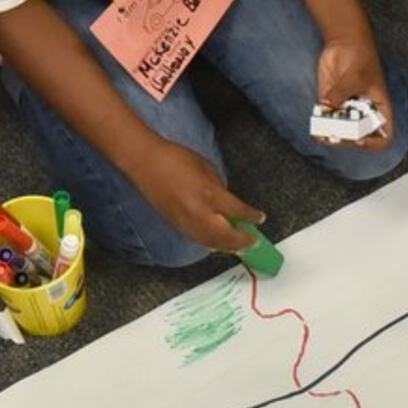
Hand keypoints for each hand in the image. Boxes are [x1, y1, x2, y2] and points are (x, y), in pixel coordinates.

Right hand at [130, 141, 262, 253]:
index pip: (237, 212)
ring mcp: (186, 222)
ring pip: (210, 243)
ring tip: (240, 248)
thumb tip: (229, 205)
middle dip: (242, 241)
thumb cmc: (177, 159)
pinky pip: (197, 240)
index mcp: (210, 194)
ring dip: (227, 247)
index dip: (251, 217)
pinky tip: (217, 245)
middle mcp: (199, 213)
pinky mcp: (175, 225)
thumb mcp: (207, 169)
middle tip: (254, 242)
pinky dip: (210, 244)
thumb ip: (220, 189)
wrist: (146, 163)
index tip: (260, 219)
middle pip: (226, 235)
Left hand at [312, 38, 393, 152]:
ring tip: (322, 130)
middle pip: (358, 137)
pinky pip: (326, 119)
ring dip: (330, 133)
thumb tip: (328, 105)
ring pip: (340, 131)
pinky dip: (320, 123)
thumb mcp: (355, 76)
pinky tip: (317, 119)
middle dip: (346, 138)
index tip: (360, 138)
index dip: (373, 142)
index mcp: (380, 109)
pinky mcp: (331, 103)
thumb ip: (342, 92)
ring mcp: (347, 109)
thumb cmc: (361, 57)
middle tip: (336, 133)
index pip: (383, 136)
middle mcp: (364, 113)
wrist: (344, 42)